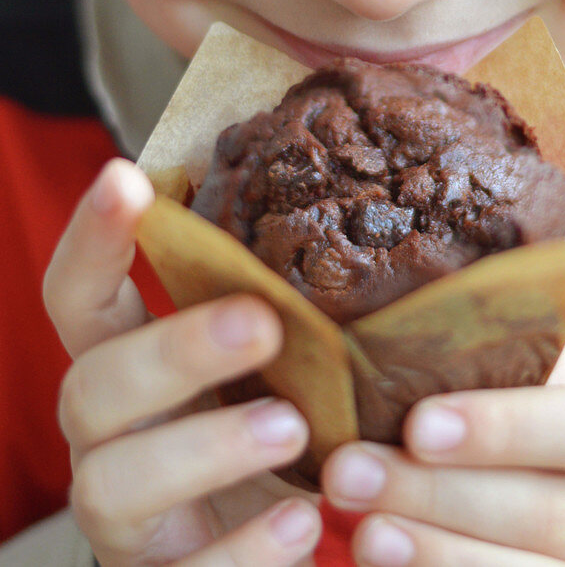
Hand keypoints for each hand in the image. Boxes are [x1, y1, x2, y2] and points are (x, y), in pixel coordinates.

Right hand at [43, 158, 322, 565]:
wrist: (267, 546)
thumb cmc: (269, 428)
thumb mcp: (265, 365)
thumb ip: (271, 306)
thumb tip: (343, 208)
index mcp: (124, 367)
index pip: (78, 295)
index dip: (91, 238)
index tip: (124, 177)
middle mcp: (108, 438)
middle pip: (91, 388)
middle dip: (171, 350)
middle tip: (261, 323)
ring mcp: (126, 520)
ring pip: (115, 484)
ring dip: (204, 448)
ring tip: (292, 427)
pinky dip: (242, 549)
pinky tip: (302, 521)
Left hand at [321, 350, 564, 566]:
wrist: (559, 520)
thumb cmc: (535, 441)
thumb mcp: (537, 397)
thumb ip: (505, 358)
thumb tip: (414, 304)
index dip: (510, 427)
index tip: (418, 424)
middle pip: (556, 516)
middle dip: (442, 495)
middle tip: (350, 472)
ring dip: (435, 554)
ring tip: (361, 530)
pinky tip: (383, 564)